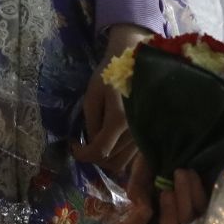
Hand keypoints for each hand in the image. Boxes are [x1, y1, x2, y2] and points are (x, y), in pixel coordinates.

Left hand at [71, 23, 151, 181]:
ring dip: (106, 157)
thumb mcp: (93, 95)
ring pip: (123, 162)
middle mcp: (136, 131)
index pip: (100, 151)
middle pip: (112, 161)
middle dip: (94, 157)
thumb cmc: (111, 73)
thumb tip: (91, 144)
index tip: (73, 146)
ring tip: (97, 142)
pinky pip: (132, 155)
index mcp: (120, 119)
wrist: (138, 61)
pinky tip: (110, 140)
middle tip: (84, 145)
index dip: (82, 154)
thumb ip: (91, 123)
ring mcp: (146, 134)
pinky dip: (118, 153)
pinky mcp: (150, 134)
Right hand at [119, 159, 208, 223]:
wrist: (177, 138)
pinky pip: (201, 205)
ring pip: (186, 218)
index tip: (143, 208)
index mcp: (144, 211)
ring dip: (182, 195)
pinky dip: (194, 188)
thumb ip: (137, 188)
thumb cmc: (155, 154)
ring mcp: (185, 212)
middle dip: (169, 218)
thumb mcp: (140, 168)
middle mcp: (164, 217)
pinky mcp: (202, 202)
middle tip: (166, 193)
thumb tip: (144, 210)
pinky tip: (189, 172)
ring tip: (179, 171)